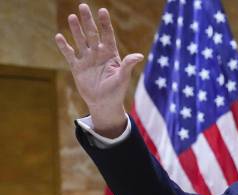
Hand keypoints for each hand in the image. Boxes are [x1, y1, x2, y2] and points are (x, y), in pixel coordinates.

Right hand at [55, 3, 143, 137]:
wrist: (104, 103)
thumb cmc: (116, 91)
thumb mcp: (123, 77)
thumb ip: (128, 65)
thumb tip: (139, 56)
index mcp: (111, 54)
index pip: (108, 35)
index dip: (105, 23)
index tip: (102, 10)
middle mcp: (98, 53)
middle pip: (92, 34)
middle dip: (88, 21)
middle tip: (83, 6)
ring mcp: (87, 59)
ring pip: (80, 41)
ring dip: (76, 30)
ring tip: (72, 17)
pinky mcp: (77, 67)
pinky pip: (69, 54)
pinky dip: (64, 46)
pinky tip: (59, 36)